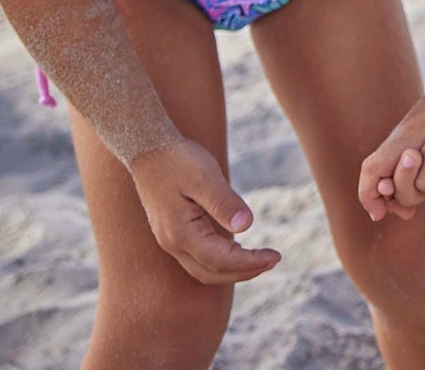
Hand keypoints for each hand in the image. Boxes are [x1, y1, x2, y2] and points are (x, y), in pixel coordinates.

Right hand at [128, 138, 280, 284]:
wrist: (148, 150)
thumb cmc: (178, 161)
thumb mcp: (204, 177)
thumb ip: (223, 203)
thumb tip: (246, 226)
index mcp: (181, 233)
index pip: (221, 260)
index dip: (250, 262)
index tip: (276, 256)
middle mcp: (173, 244)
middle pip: (212, 273)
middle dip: (245, 272)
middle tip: (274, 261)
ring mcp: (171, 241)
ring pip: (204, 269)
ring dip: (233, 270)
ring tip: (262, 260)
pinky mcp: (175, 233)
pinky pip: (199, 258)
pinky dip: (221, 261)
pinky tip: (239, 250)